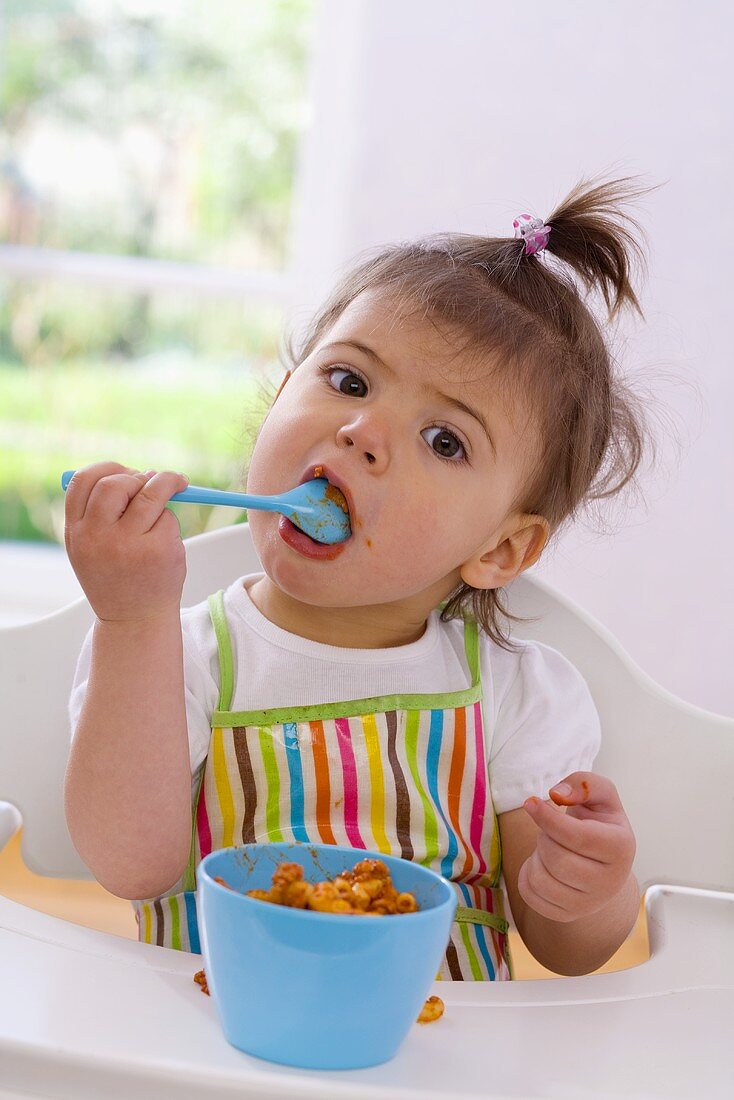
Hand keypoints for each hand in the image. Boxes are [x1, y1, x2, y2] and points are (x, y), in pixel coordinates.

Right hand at [64, 461, 189, 623]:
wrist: (134, 620)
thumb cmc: (116, 577)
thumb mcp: (92, 548)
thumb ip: (100, 513)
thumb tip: (139, 473)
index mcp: (77, 533)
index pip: (82, 482)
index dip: (107, 468)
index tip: (125, 471)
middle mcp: (98, 537)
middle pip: (115, 483)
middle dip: (136, 477)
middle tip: (149, 480)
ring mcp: (129, 544)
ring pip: (150, 495)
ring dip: (165, 486)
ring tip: (173, 490)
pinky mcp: (159, 550)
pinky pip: (169, 518)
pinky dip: (170, 523)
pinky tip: (165, 542)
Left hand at [518, 772, 635, 922]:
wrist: (603, 863)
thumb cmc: (600, 823)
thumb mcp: (601, 795)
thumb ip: (584, 783)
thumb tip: (557, 795)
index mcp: (622, 848)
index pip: (578, 837)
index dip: (548, 818)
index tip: (530, 802)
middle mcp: (610, 882)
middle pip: (556, 858)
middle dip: (544, 836)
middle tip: (552, 830)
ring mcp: (589, 904)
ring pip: (540, 879)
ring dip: (536, 855)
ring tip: (551, 847)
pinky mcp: (567, 915)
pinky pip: (529, 894)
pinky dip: (527, 875)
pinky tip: (544, 866)